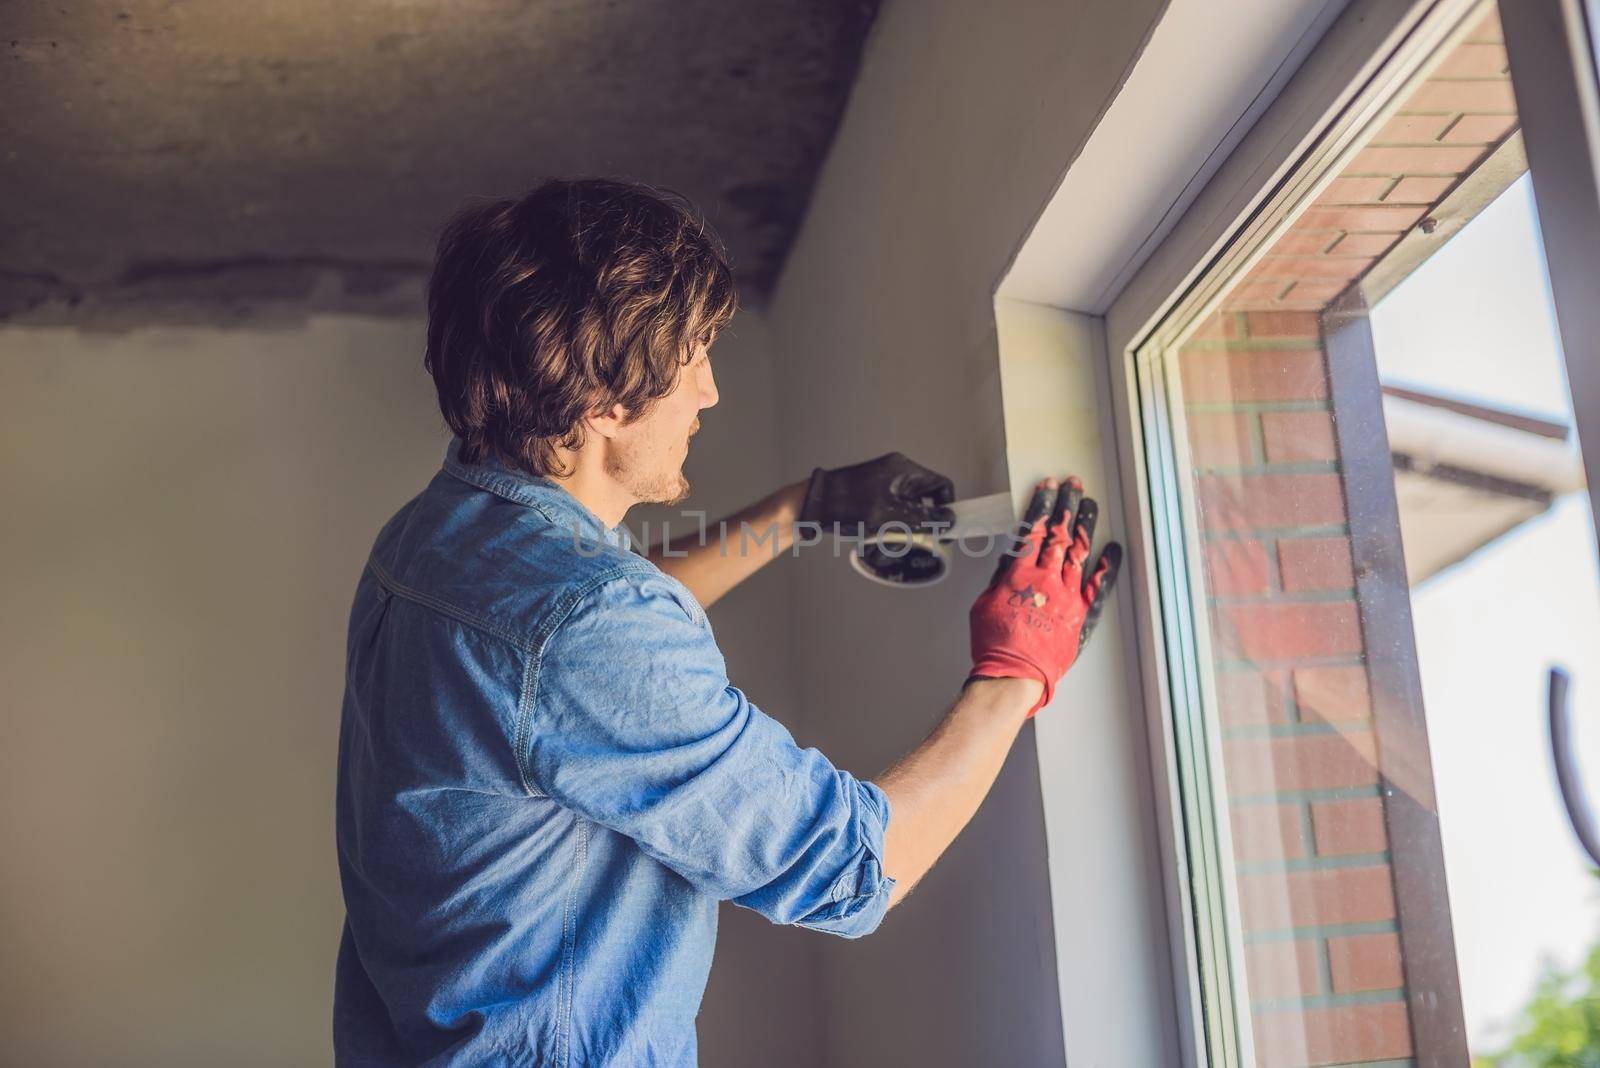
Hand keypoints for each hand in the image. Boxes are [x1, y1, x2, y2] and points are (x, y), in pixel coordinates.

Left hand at [799, 452, 955, 532]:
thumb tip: (950, 521)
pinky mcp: (870, 498)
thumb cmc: (845, 505)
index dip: (948, 509)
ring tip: (884, 547)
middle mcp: (896, 474)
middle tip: (914, 544)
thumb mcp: (888, 516)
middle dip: (919, 527)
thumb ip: (922, 519)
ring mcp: (882, 485)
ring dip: (900, 534)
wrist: (807, 505)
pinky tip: (872, 544)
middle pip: (924, 503)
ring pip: (906, 514)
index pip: (941, 486)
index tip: (946, 531)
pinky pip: (889, 516)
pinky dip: (885, 532)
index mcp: (904, 470)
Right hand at [967, 477, 1121, 715]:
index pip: (1034, 530)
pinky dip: (1108, 566)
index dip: (1043, 505)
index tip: (1049, 487)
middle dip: (1067, 505)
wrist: (1012, 675)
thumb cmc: (994, 644)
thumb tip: (1011, 558)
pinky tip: (1114, 549)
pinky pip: (1099, 587)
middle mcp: (1046, 580)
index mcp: (1019, 575)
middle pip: (1060, 534)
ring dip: (1085, 524)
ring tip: (1090, 504)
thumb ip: (1000, 578)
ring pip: (1080, 552)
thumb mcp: (984, 603)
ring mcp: (1067, 597)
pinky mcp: (1081, 616)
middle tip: (1074, 485)